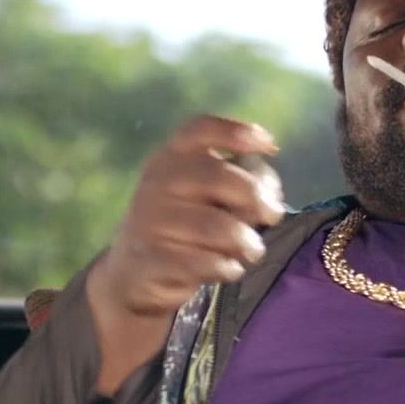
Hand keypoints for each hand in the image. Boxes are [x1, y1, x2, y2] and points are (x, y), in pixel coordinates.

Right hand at [92, 115, 284, 320]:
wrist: (132, 272)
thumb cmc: (183, 225)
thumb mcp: (207, 197)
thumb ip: (242, 183)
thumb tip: (269, 187)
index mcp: (169, 158)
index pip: (199, 131)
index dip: (236, 133)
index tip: (269, 145)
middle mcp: (157, 182)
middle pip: (218, 177)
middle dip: (256, 196)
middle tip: (273, 214)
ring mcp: (150, 221)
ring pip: (217, 227)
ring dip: (247, 241)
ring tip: (253, 250)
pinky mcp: (152, 259)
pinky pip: (206, 262)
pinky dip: (228, 267)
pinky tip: (230, 268)